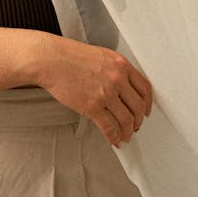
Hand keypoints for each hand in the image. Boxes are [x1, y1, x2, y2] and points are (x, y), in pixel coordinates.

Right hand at [37, 35, 152, 146]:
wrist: (50, 59)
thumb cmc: (69, 56)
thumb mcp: (100, 56)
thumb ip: (115, 70)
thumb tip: (123, 89)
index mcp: (121, 64)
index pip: (145, 88)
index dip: (147, 104)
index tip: (145, 111)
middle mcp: (117, 78)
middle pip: (138, 107)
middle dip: (138, 121)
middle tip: (134, 127)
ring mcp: (106, 93)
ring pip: (126, 120)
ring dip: (127, 132)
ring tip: (124, 136)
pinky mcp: (92, 106)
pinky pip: (109, 128)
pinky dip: (114, 137)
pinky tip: (113, 140)